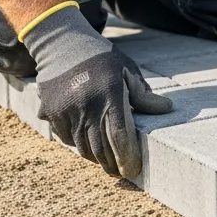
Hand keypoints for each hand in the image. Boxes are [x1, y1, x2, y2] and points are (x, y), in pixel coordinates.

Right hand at [20, 3, 171, 177]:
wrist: (61, 44)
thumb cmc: (102, 58)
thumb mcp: (127, 70)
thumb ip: (143, 94)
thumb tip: (166, 109)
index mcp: (110, 93)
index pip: (119, 135)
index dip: (127, 157)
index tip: (134, 170)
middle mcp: (87, 104)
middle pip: (100, 148)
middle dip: (113, 165)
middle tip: (121, 172)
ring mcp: (66, 110)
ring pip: (82, 147)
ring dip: (96, 158)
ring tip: (107, 162)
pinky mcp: (51, 112)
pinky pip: (67, 138)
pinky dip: (79, 145)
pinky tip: (89, 144)